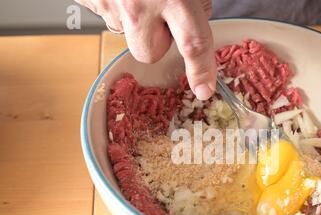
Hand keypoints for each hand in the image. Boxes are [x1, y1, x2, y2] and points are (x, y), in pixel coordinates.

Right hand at [76, 0, 215, 99]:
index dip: (201, 69)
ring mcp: (108, 2)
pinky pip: (105, 12)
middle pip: (149, 52)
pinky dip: (113, 3)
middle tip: (159, 13)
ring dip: (134, 19)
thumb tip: (200, 12)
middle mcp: (138, 4)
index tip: (204, 89)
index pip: (194, 43)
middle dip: (157, 40)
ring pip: (124, 32)